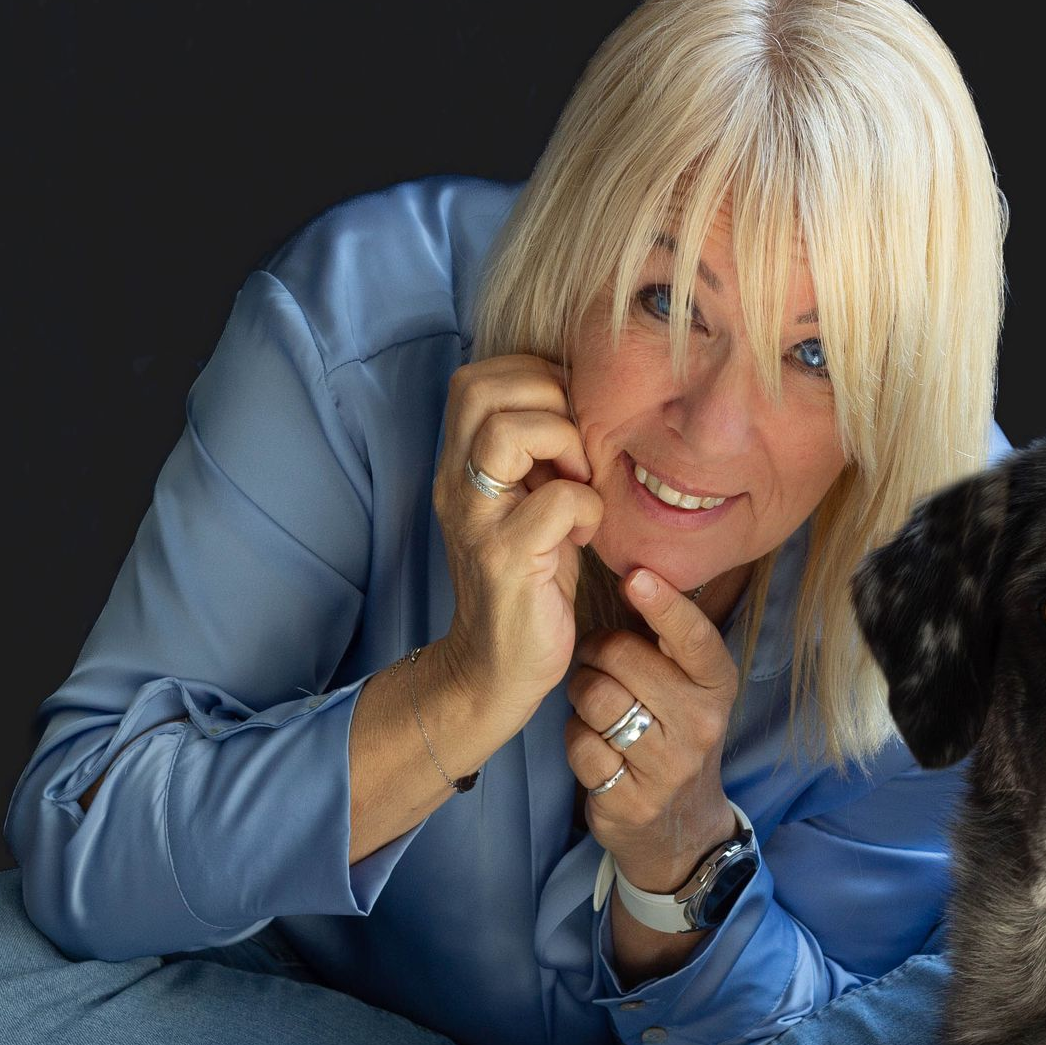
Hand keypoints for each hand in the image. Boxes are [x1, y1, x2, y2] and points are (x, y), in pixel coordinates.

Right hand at [431, 354, 600, 729]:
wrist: (495, 668)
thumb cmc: (528, 578)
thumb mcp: (529, 500)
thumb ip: (538, 453)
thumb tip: (581, 398)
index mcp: (459, 464)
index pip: (477, 377)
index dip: (533, 379)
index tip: (568, 422)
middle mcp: (455, 484)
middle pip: (484, 388)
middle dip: (550, 401)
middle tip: (576, 451)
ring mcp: (477, 519)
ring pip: (511, 431)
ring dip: (567, 445)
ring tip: (580, 484)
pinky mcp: (506, 558)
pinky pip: (560, 499)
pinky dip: (589, 508)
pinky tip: (585, 536)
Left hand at [564, 568, 740, 888]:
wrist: (680, 826)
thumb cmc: (673, 733)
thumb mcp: (688, 687)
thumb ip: (665, 640)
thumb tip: (632, 570)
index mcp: (716, 685)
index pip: (694, 638)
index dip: (663, 604)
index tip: (635, 575)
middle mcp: (700, 723)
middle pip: (623, 660)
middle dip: (596, 653)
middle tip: (596, 661)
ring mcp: (668, 766)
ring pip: (596, 700)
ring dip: (581, 697)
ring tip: (595, 705)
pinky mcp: (631, 799)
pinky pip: (580, 746)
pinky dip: (576, 740)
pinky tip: (594, 747)